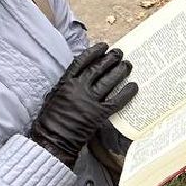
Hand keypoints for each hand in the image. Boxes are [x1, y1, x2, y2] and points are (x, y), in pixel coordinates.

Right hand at [29, 42, 138, 167]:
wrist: (53, 139)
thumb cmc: (51, 119)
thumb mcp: (54, 95)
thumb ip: (68, 84)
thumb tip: (81, 74)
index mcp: (66, 82)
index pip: (82, 61)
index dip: (94, 52)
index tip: (104, 46)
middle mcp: (79, 88)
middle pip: (98, 68)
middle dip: (111, 59)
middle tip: (120, 53)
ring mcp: (90, 101)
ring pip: (109, 81)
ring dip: (120, 71)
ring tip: (128, 65)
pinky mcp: (99, 114)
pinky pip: (117, 101)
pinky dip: (127, 93)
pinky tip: (134, 86)